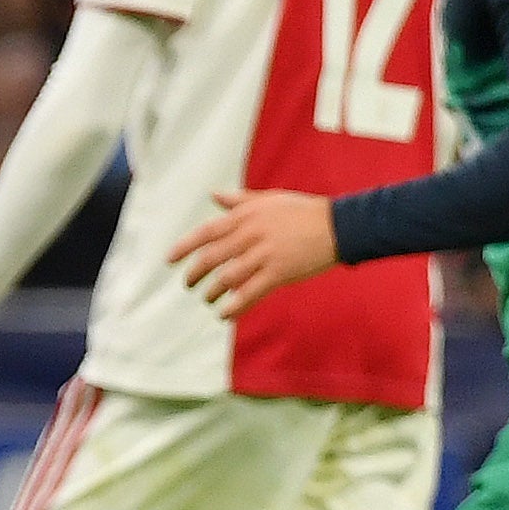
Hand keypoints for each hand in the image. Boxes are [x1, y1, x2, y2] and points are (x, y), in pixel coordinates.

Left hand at [171, 187, 338, 315]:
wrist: (338, 225)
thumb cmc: (303, 211)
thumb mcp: (269, 199)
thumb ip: (239, 200)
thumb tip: (213, 195)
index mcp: (246, 215)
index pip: (206, 232)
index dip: (185, 247)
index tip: (170, 260)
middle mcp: (251, 234)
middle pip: (212, 257)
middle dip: (195, 274)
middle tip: (189, 285)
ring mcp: (264, 253)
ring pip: (227, 277)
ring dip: (213, 292)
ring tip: (208, 300)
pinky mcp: (279, 272)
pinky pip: (249, 293)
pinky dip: (234, 306)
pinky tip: (224, 315)